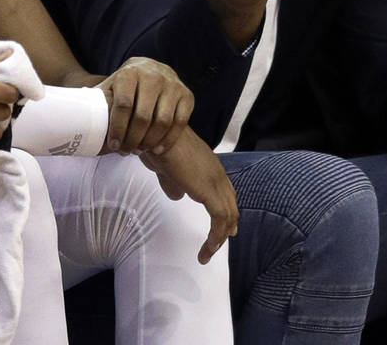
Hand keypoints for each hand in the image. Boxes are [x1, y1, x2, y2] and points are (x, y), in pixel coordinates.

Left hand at [98, 57, 192, 153]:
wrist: (152, 68)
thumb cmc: (125, 84)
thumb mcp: (111, 86)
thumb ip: (98, 98)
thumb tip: (72, 114)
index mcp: (129, 73)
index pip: (123, 105)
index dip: (117, 128)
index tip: (112, 145)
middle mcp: (153, 76)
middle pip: (142, 116)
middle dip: (132, 139)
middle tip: (125, 151)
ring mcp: (172, 85)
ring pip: (162, 121)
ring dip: (149, 141)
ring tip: (138, 151)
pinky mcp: (187, 95)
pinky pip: (179, 123)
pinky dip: (168, 140)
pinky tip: (156, 149)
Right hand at [140, 130, 237, 263]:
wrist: (157, 134)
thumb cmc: (156, 144)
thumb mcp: (165, 167)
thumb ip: (173, 182)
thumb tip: (177, 196)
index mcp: (208, 165)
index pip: (224, 190)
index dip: (226, 208)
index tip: (227, 224)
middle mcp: (217, 172)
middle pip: (230, 203)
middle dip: (228, 224)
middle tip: (224, 240)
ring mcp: (216, 181)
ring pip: (227, 215)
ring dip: (219, 237)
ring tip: (208, 252)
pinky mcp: (209, 191)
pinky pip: (219, 220)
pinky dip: (215, 238)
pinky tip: (206, 249)